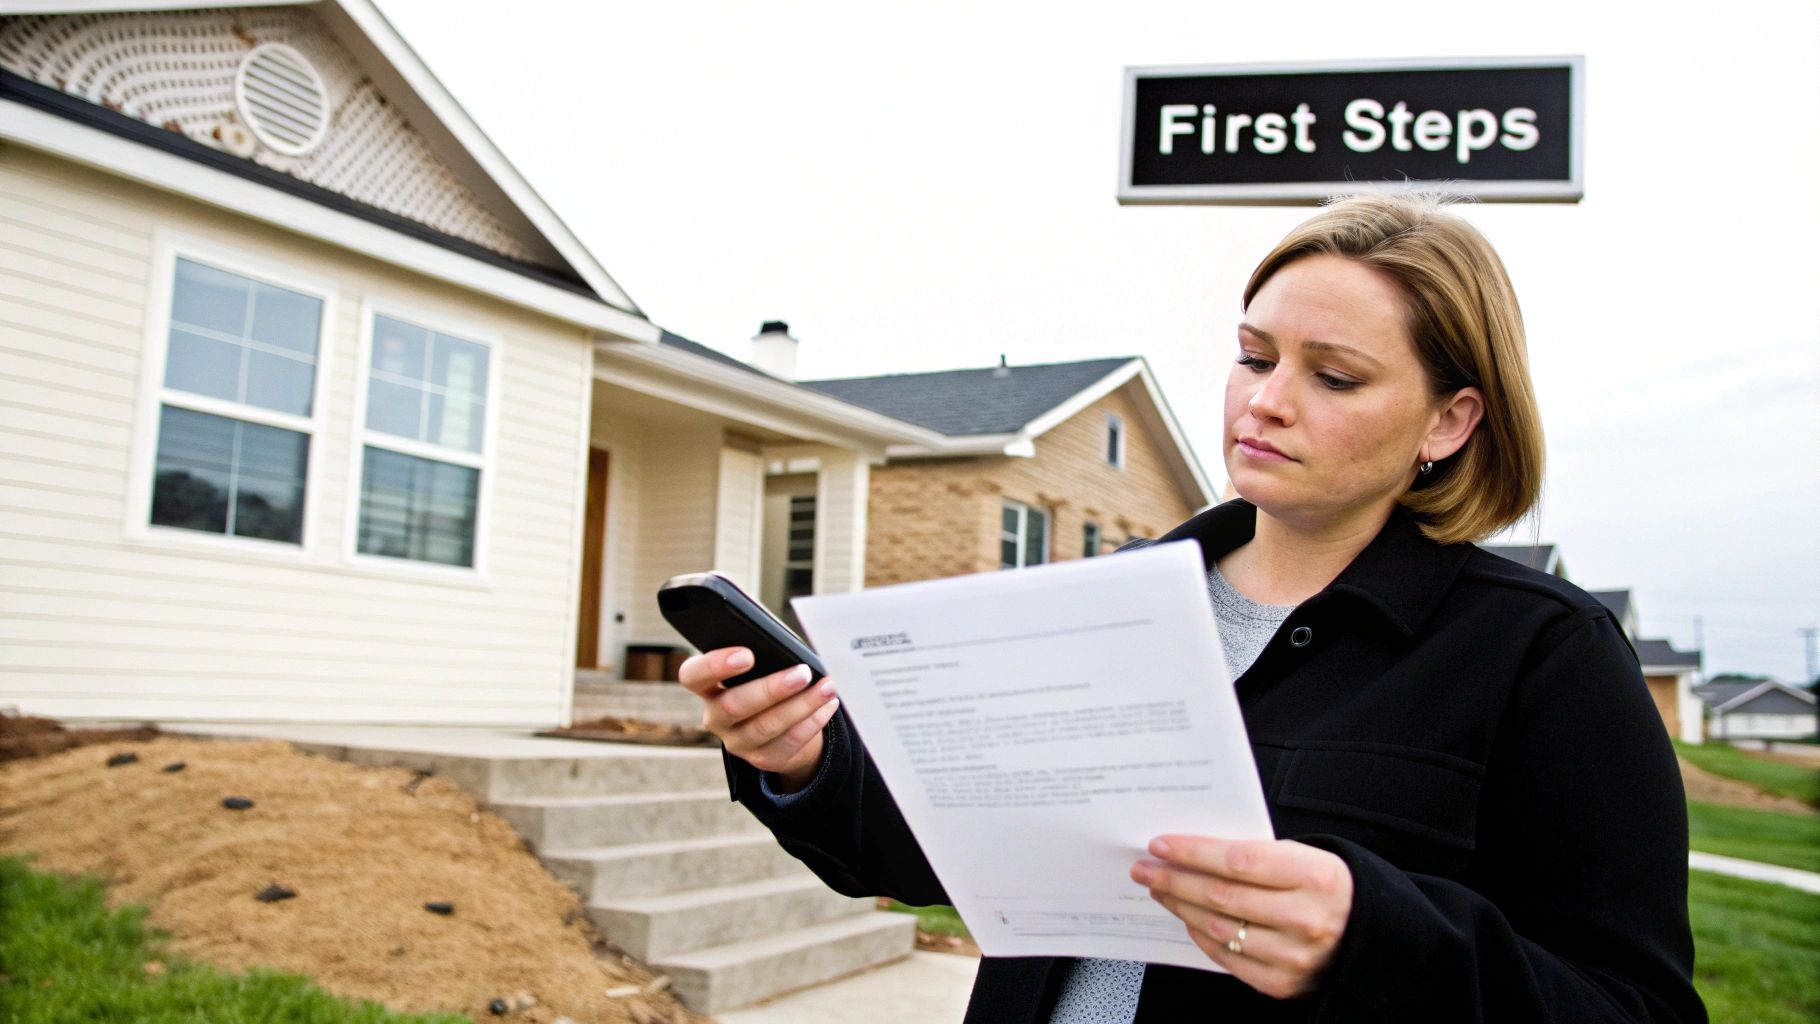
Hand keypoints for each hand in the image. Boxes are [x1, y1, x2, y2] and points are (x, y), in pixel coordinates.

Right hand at [676, 648, 839, 792]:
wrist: (779, 724)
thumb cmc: (765, 680)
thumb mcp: (758, 666)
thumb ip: (763, 657)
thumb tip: (789, 650)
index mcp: (707, 686)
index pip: (693, 676)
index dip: (715, 665)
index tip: (747, 655)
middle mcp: (716, 717)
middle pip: (734, 706)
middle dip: (772, 689)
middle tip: (802, 672)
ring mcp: (737, 742)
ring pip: (766, 726)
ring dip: (801, 705)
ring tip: (826, 687)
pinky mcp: (762, 758)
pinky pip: (788, 742)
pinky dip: (812, 722)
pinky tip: (827, 705)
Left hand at [1131, 835, 1352, 998]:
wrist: (1366, 934)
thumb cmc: (1326, 888)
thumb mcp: (1306, 857)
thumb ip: (1256, 854)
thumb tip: (1193, 850)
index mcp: (1314, 876)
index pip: (1238, 861)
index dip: (1193, 852)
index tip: (1162, 844)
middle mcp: (1305, 918)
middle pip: (1221, 896)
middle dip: (1174, 878)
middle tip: (1146, 867)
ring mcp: (1292, 955)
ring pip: (1219, 927)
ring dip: (1180, 906)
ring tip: (1160, 889)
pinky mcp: (1281, 983)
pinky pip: (1227, 958)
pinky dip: (1201, 936)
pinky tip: (1186, 918)